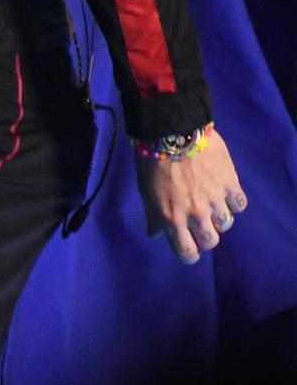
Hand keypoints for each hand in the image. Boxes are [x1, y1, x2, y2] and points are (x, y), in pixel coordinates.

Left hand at [136, 128, 246, 263]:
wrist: (172, 130)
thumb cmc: (152, 160)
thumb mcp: (145, 191)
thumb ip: (153, 215)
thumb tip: (153, 234)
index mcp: (172, 219)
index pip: (187, 253)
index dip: (190, 253)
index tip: (190, 247)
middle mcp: (196, 215)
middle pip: (211, 241)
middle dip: (206, 235)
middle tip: (202, 222)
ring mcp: (215, 201)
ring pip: (226, 224)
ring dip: (219, 216)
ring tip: (213, 202)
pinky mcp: (230, 184)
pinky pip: (239, 204)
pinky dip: (234, 201)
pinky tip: (226, 192)